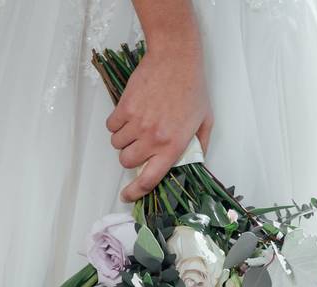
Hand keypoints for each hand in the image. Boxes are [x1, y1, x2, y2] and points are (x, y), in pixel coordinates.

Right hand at [106, 39, 212, 201]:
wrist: (175, 59)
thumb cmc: (193, 88)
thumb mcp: (205, 121)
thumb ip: (199, 146)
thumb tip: (194, 163)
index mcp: (173, 146)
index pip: (149, 179)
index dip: (135, 192)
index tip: (127, 196)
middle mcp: (153, 138)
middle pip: (127, 162)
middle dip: (131, 157)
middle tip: (140, 145)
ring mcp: (137, 123)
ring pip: (117, 144)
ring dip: (124, 140)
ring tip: (136, 126)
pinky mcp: (124, 108)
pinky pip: (111, 126)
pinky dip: (116, 124)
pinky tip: (128, 115)